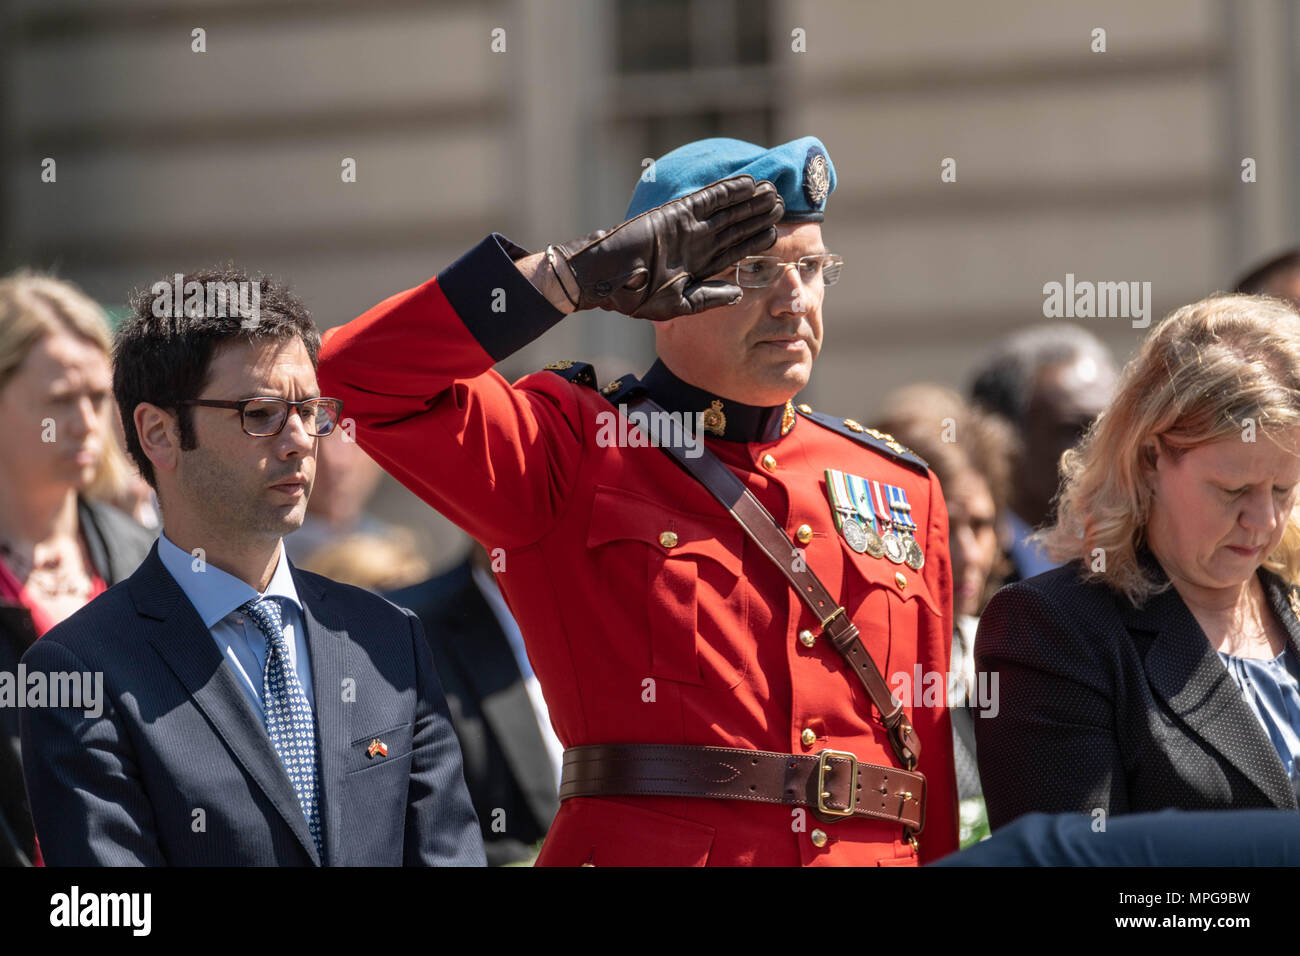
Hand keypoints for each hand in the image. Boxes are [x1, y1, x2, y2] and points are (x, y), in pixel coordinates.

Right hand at [550, 175, 782, 320]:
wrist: (607, 280)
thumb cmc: (636, 297)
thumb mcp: (680, 304)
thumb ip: (711, 297)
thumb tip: (740, 294)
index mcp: (698, 266)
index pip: (734, 251)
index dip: (755, 242)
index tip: (776, 234)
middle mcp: (696, 244)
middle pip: (735, 227)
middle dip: (758, 216)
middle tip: (782, 205)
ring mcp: (688, 227)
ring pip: (726, 210)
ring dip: (749, 201)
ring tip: (772, 191)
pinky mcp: (677, 213)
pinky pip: (708, 199)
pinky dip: (728, 191)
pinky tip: (748, 184)